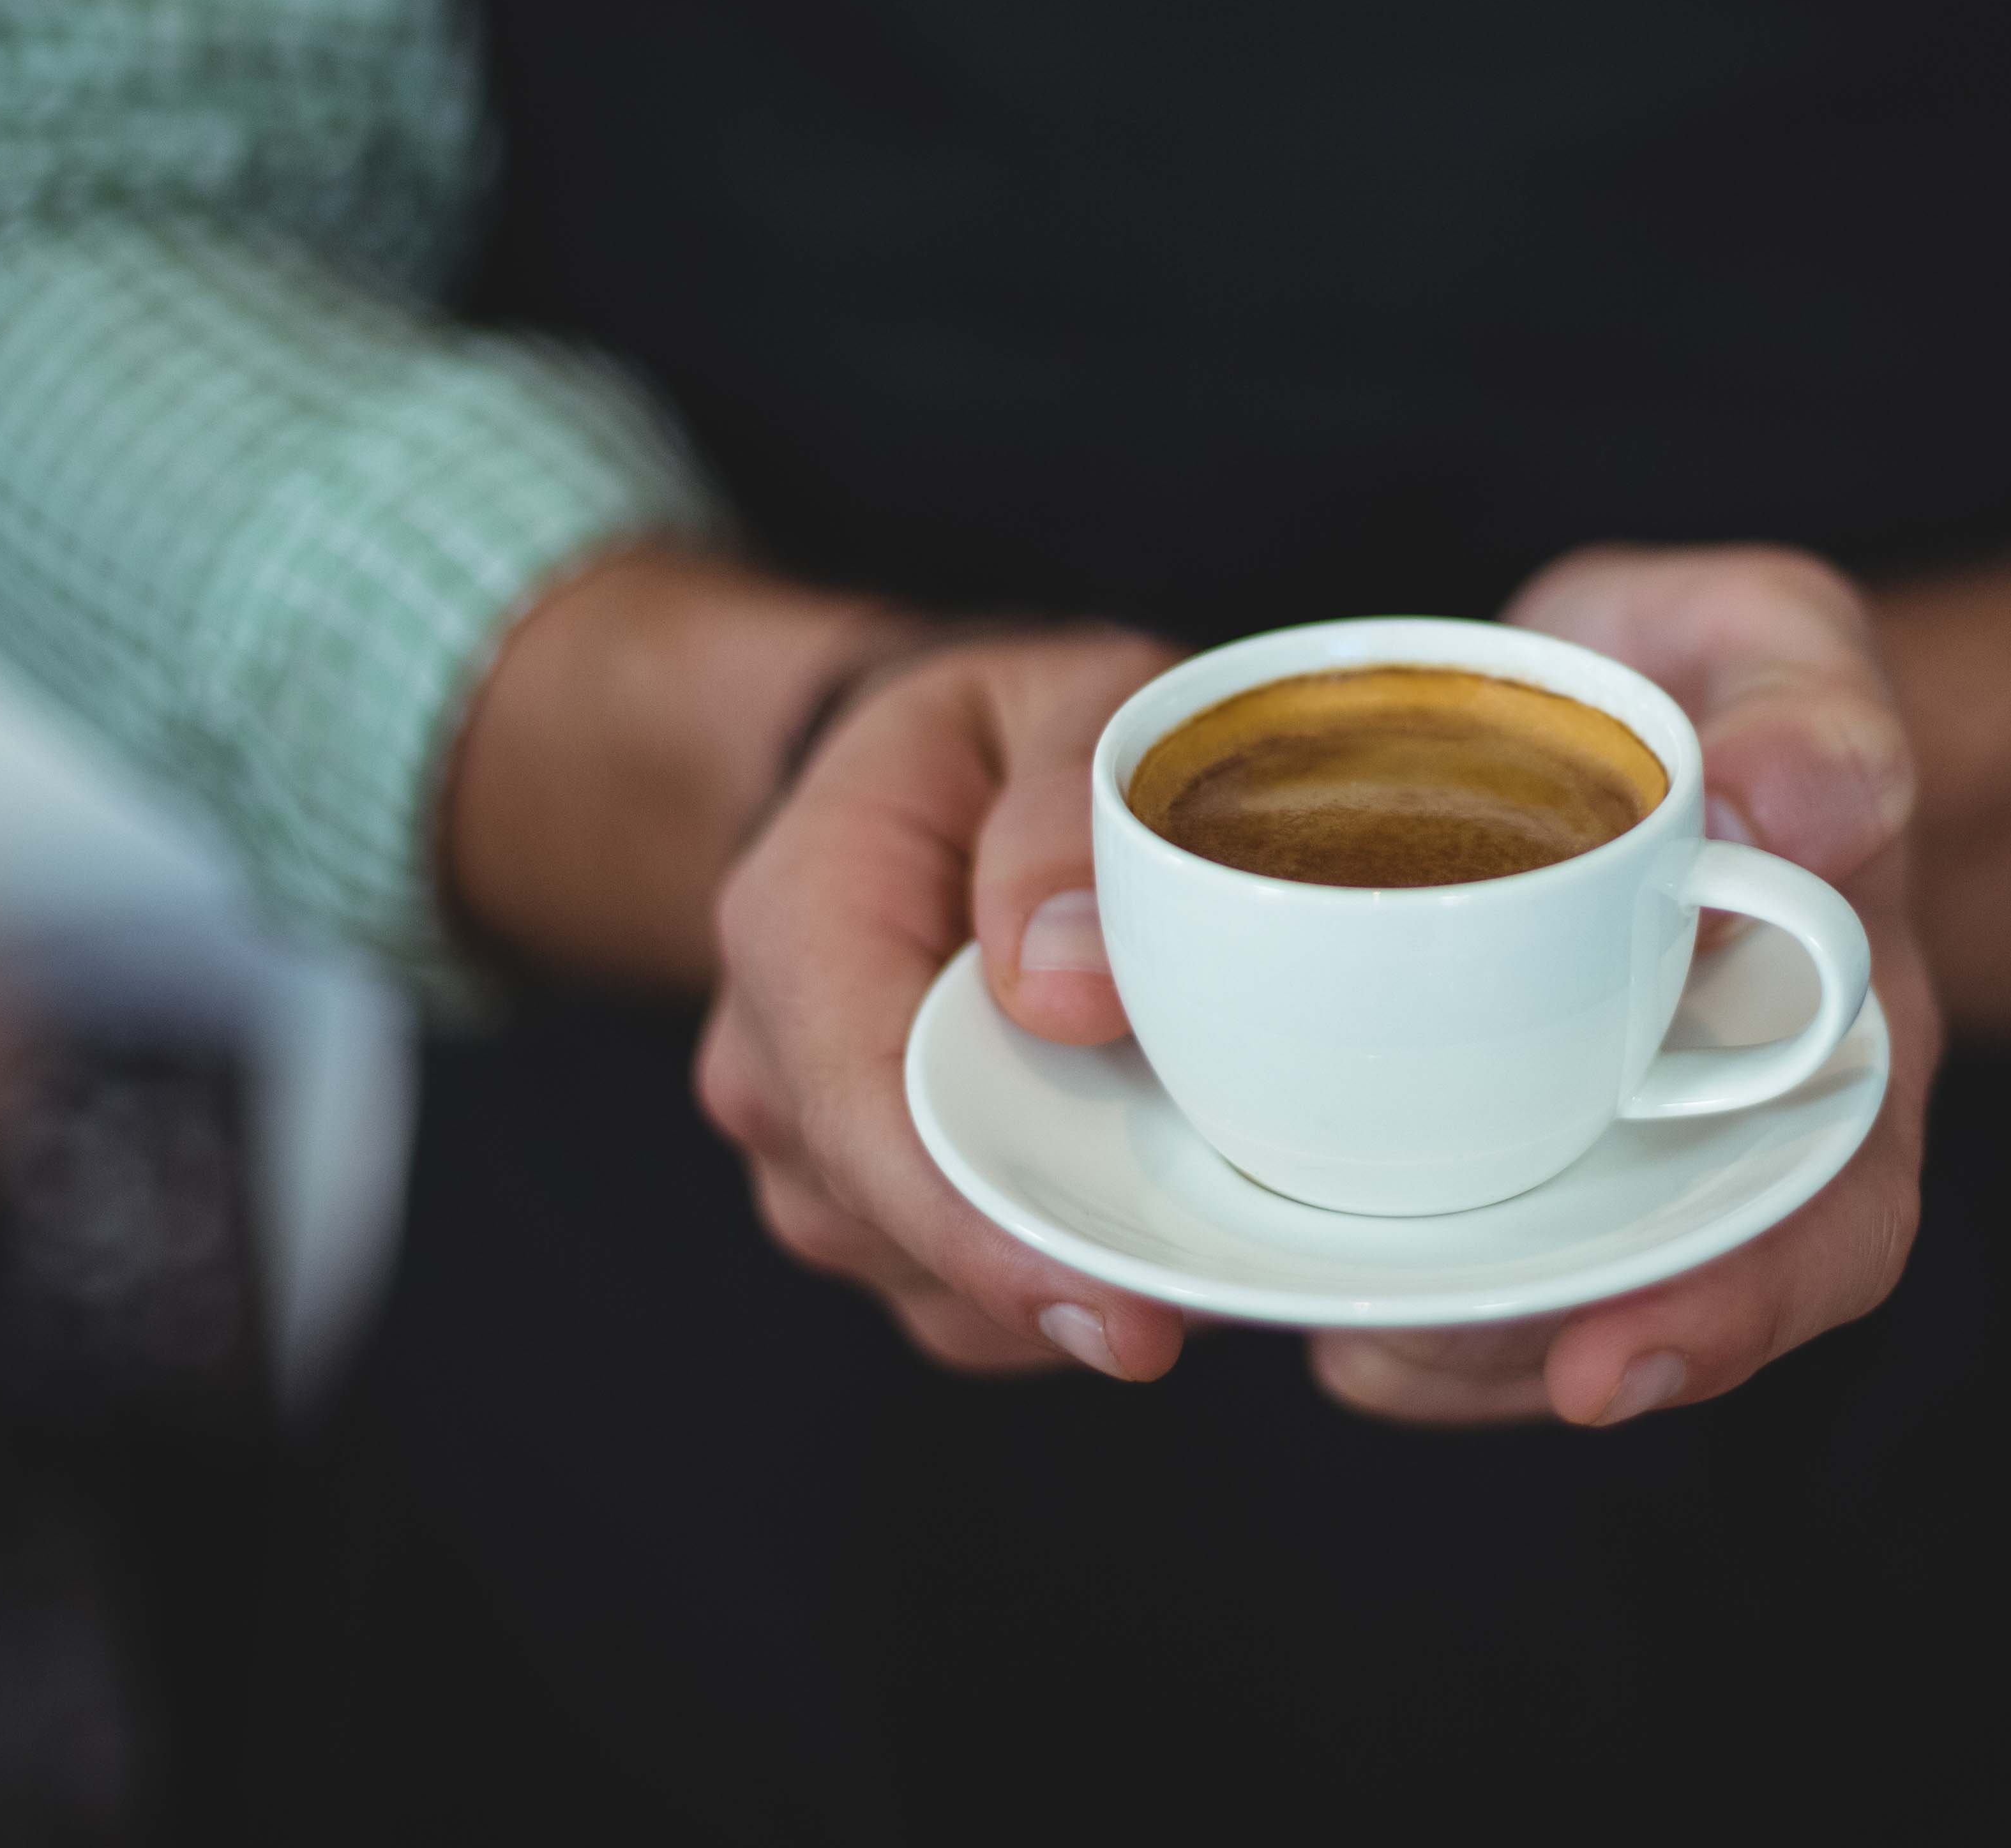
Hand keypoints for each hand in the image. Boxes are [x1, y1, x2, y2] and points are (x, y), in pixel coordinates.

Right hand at [693, 632, 1196, 1379]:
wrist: (929, 779)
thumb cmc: (1005, 736)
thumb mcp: (1064, 698)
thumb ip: (1063, 810)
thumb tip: (1068, 987)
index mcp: (795, 924)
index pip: (866, 1117)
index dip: (990, 1230)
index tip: (1125, 1312)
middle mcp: (772, 1064)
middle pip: (905, 1225)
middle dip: (1068, 1265)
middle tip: (1237, 1273)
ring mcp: (811, 1152)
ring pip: (940, 1287)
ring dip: (1074, 1266)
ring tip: (1204, 1195)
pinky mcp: (872, 1208)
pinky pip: (967, 1300)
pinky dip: (1065, 1275)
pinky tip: (1150, 1208)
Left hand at [1308, 546, 1941, 1428]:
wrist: (1650, 700)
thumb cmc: (1735, 686)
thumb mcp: (1788, 648)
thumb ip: (1812, 710)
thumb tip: (1781, 808)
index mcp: (1837, 1041)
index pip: (1833, 1220)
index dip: (1737, 1310)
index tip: (1606, 1362)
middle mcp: (1731, 1130)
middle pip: (1652, 1295)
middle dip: (1519, 1354)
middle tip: (1382, 1346)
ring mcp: (1614, 1141)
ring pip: (1539, 1291)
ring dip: (1431, 1340)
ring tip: (1323, 1327)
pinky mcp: (1500, 1119)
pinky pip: (1448, 1227)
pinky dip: (1367, 1262)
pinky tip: (1279, 1271)